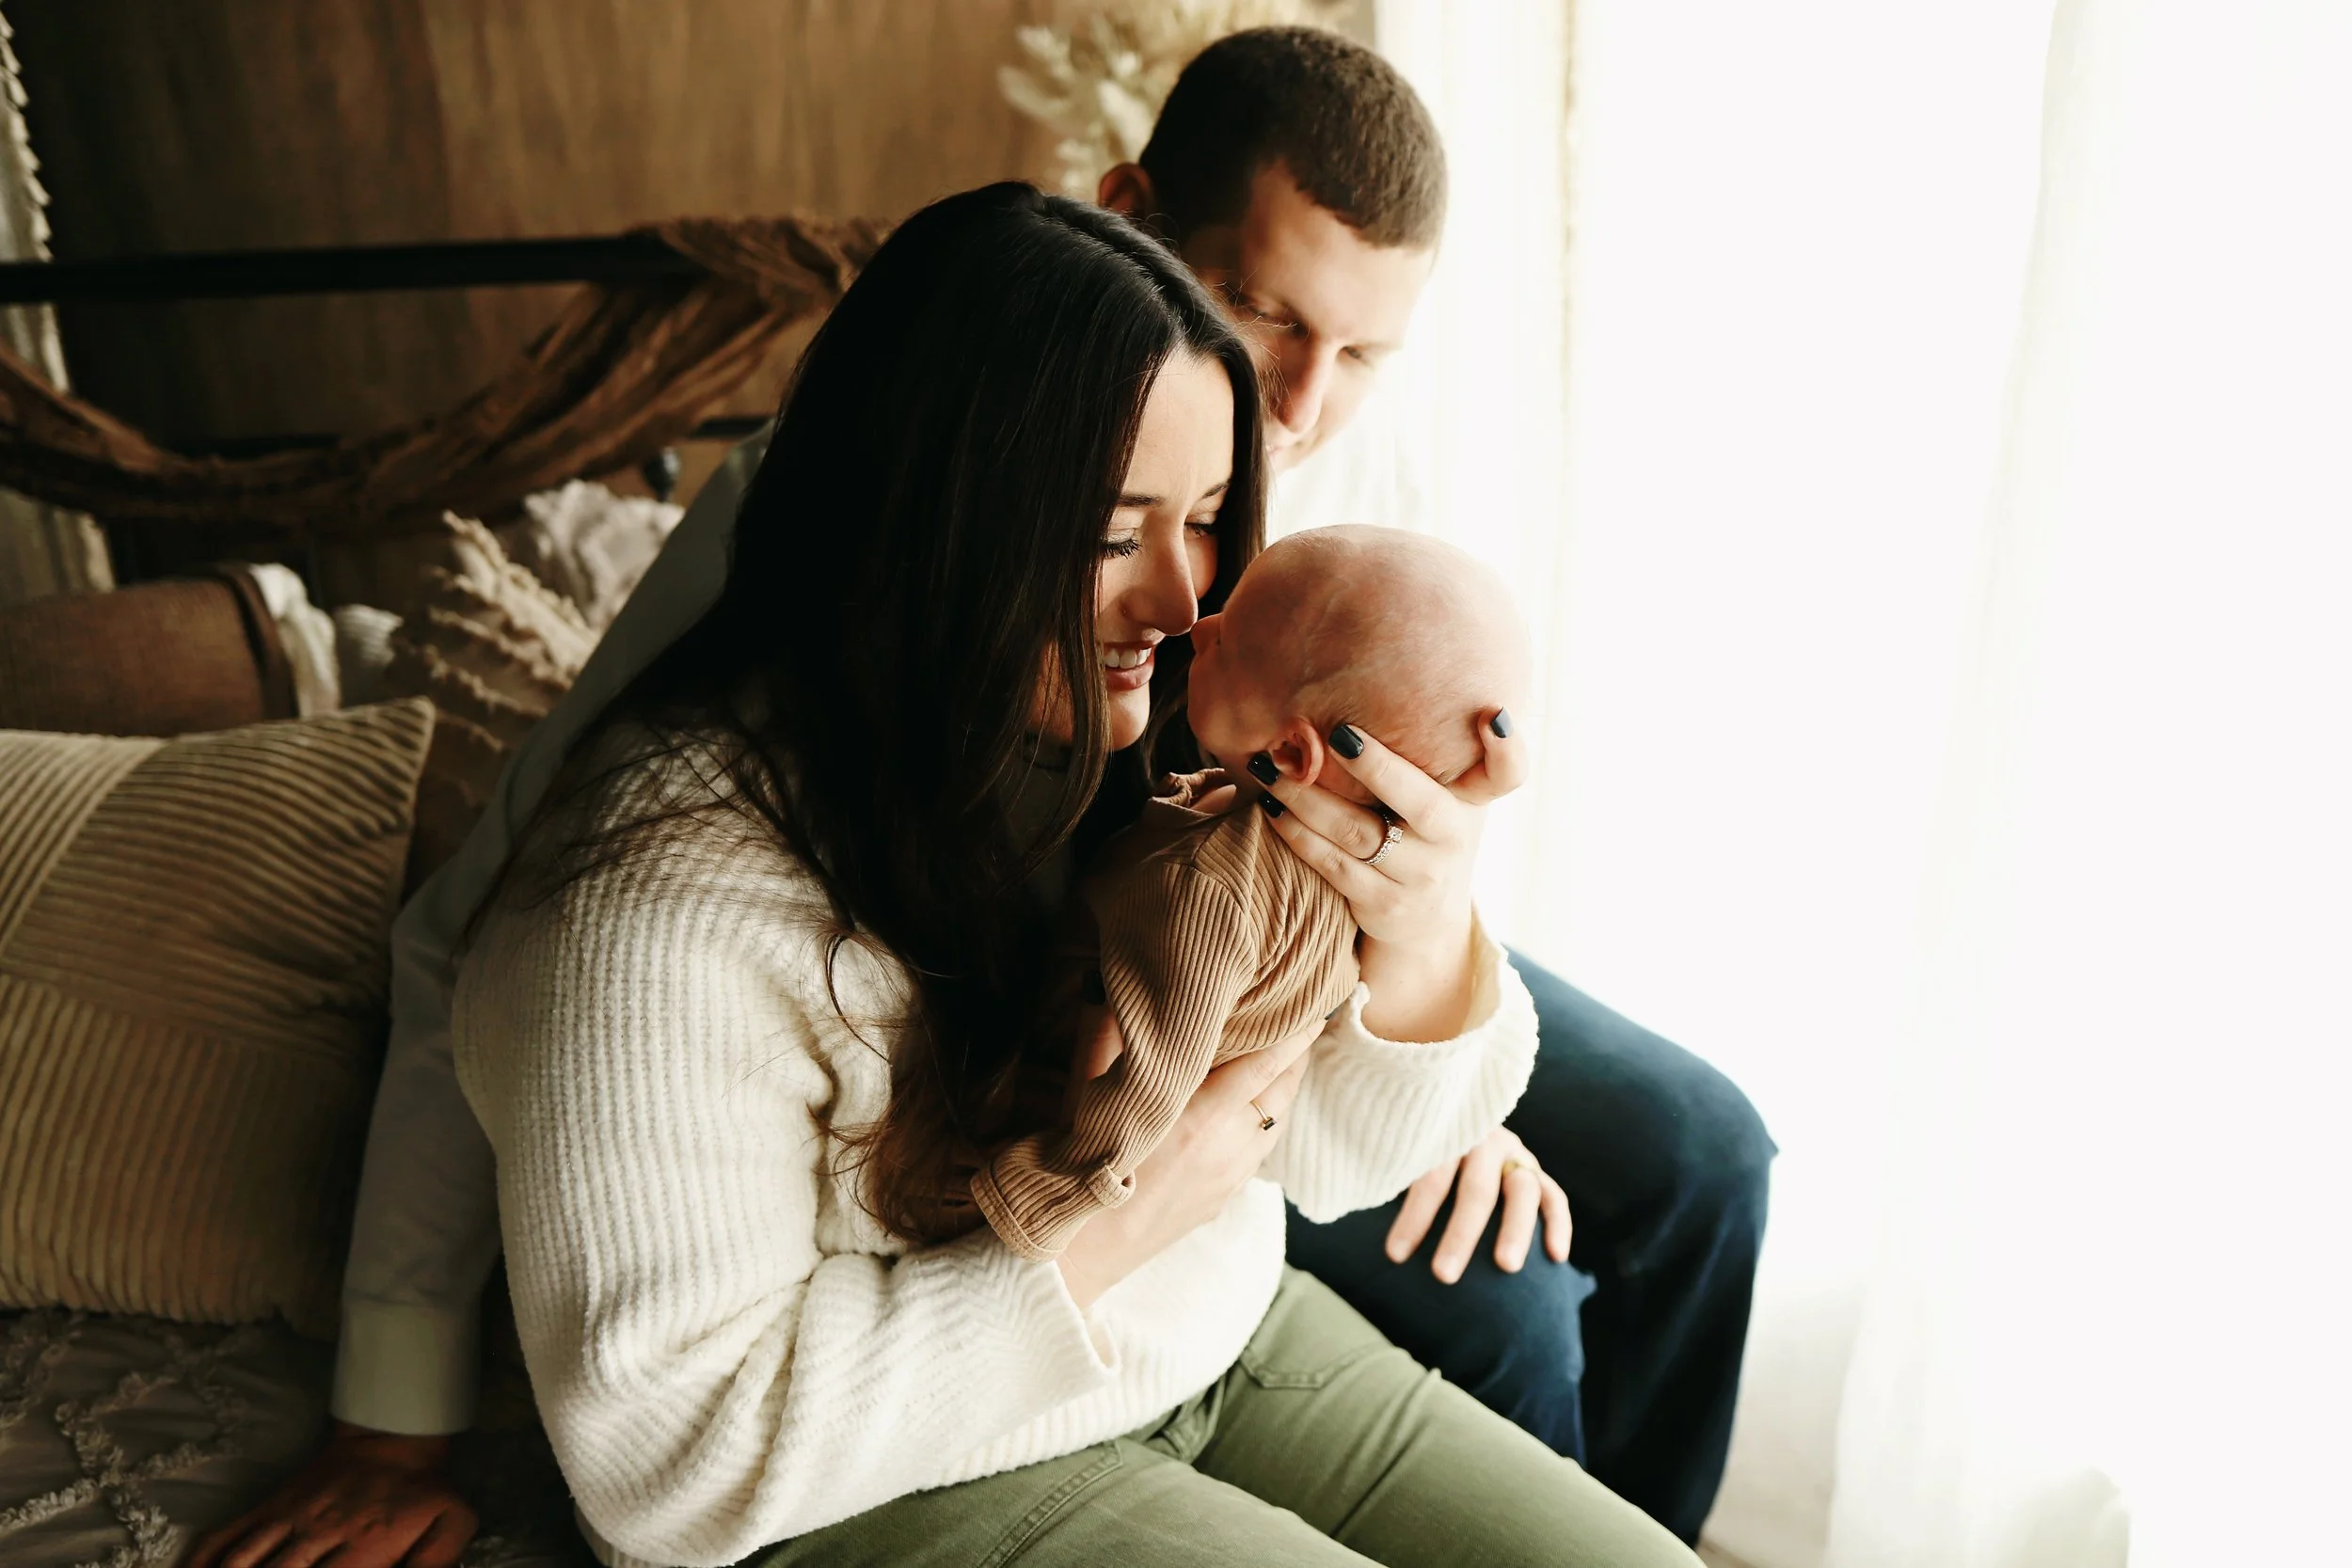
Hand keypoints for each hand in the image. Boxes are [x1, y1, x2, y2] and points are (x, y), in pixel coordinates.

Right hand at [186, 1423, 475, 1567]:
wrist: (393, 1437)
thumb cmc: (424, 1491)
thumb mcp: (451, 1525)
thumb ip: (436, 1563)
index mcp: (365, 1547)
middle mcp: (319, 1536)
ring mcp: (288, 1521)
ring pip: (242, 1565)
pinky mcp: (269, 1508)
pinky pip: (225, 1538)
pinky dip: (200, 1562)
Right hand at [1055, 1014, 1322, 1308]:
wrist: (1077, 1252)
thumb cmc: (1077, 1167)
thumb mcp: (1084, 1093)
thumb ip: (1101, 1030)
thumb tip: (1105, 979)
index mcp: (1200, 1116)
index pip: (1266, 1064)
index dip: (1295, 1034)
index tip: (1313, 1006)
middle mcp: (1228, 1148)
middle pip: (1283, 1093)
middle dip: (1295, 1056)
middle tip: (1303, 1021)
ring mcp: (1231, 1178)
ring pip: (1275, 1123)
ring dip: (1281, 1090)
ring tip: (1282, 1058)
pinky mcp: (1225, 1199)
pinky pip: (1259, 1150)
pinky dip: (1264, 1120)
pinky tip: (1250, 1107)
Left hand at [1254, 712, 1524, 1038]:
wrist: (1425, 921)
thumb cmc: (1424, 834)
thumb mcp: (1445, 796)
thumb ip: (1429, 753)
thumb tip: (1372, 678)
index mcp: (1470, 801)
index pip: (1508, 773)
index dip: (1508, 747)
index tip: (1492, 715)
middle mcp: (1453, 839)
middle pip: (1421, 802)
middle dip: (1377, 766)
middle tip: (1335, 733)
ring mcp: (1420, 877)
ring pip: (1359, 833)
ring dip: (1308, 798)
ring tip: (1271, 767)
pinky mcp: (1383, 905)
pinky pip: (1333, 865)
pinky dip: (1297, 834)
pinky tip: (1271, 807)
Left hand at [1385, 1127, 1570, 1283]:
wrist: (1461, 1123)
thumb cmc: (1421, 1157)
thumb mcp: (1403, 1156)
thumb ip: (1388, 1179)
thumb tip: (1352, 1224)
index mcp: (1446, 1136)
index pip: (1430, 1177)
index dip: (1414, 1216)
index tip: (1395, 1256)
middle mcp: (1485, 1142)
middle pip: (1476, 1188)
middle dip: (1460, 1234)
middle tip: (1443, 1275)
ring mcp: (1516, 1155)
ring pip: (1523, 1191)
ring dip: (1516, 1230)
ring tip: (1506, 1267)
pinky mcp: (1537, 1173)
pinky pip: (1554, 1198)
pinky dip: (1558, 1225)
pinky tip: (1557, 1257)